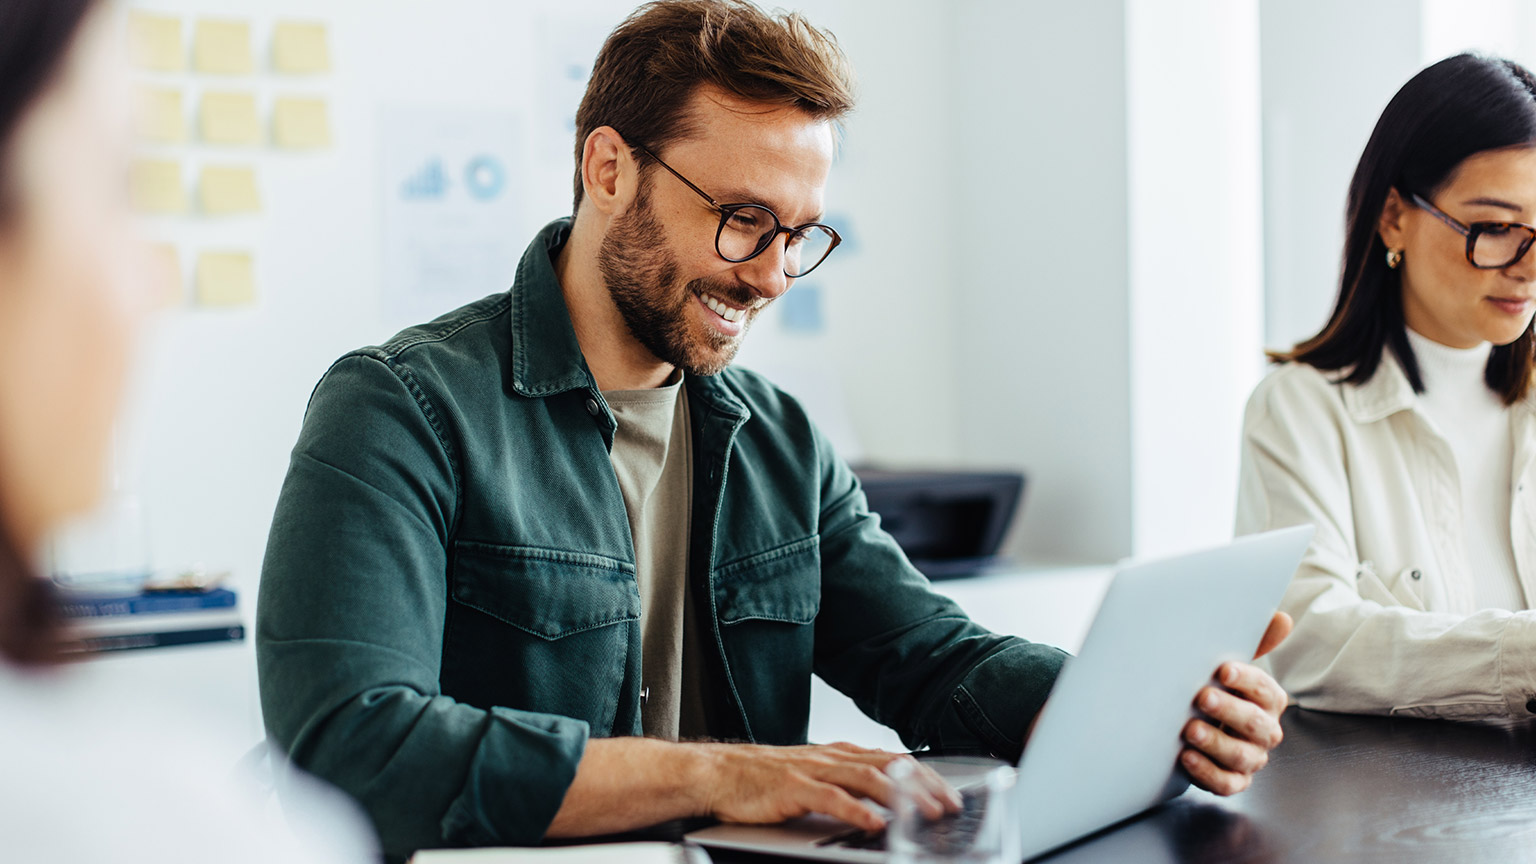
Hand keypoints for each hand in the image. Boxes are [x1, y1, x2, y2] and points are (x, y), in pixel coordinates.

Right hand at [698, 741, 960, 831]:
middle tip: (951, 806)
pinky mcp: (792, 788)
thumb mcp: (813, 774)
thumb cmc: (763, 780)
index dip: (925, 776)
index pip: (892, 760)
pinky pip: (831, 798)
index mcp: (839, 754)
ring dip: (901, 796)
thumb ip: (845, 782)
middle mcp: (831, 756)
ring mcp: (812, 770)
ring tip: (925, 813)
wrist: (717, 772)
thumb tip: (883, 802)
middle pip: (889, 766)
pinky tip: (875, 824)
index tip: (951, 793)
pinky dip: (856, 811)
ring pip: (867, 778)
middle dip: (925, 786)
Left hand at [1180, 612, 1291, 794]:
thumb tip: (1282, 618)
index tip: (1222, 669)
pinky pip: (1227, 783)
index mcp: (1269, 701)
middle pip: (1256, 724)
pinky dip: (1207, 772)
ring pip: (1242, 755)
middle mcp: (1265, 731)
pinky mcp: (1234, 781)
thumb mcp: (1226, 666)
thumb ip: (1253, 643)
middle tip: (1202, 696)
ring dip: (1215, 742)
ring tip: (1189, 728)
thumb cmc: (1213, 687)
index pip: (1266, 690)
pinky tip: (1186, 757)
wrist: (1189, 724)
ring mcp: (1251, 758)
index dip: (1246, 680)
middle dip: (1229, 710)